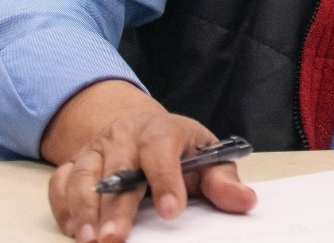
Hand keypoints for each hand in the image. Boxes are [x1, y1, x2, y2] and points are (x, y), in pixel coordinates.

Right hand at [45, 84, 254, 241]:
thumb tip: (246, 202)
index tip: (171, 211)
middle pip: (117, 170)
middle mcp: (123, 137)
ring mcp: (94, 150)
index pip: (161, 152)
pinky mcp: (73, 164)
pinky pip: (60, 184)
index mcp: (161, 130)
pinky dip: (63, 207)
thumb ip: (223, 182)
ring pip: (83, 177)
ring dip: (84, 209)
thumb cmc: (179, 149)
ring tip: (90, 240)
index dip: (166, 181)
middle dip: (117, 206)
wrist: (141, 128)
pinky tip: (74, 230)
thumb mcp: (207, 158)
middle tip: (116, 239)